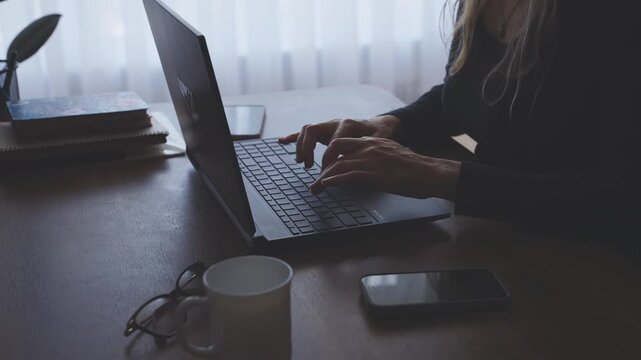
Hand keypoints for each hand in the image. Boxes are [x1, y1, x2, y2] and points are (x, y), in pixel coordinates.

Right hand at [278, 115, 399, 167]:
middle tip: (308, 165)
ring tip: (302, 162)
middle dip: (307, 149)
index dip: (328, 159)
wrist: (379, 125)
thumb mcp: (378, 141)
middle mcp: (335, 122)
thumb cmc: (379, 135)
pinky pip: (305, 132)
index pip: (332, 142)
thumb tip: (361, 157)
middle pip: (313, 131)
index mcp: (348, 125)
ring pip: (307, 130)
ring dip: (301, 146)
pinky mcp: (323, 130)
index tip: (327, 173)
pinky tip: (282, 141)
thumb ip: (370, 147)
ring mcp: (327, 125)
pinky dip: (293, 136)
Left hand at [309, 137, 460, 199]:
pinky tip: (326, 185)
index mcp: (373, 141)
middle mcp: (370, 147)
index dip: (329, 155)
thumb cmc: (415, 168)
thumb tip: (364, 165)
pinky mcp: (376, 175)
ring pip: (339, 164)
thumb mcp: (391, 154)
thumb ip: (376, 156)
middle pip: (335, 149)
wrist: (431, 173)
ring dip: (323, 178)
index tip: (323, 167)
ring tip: (316, 188)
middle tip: (316, 178)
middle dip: (322, 164)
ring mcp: (372, 160)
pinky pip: (349, 176)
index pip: (343, 143)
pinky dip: (334, 181)